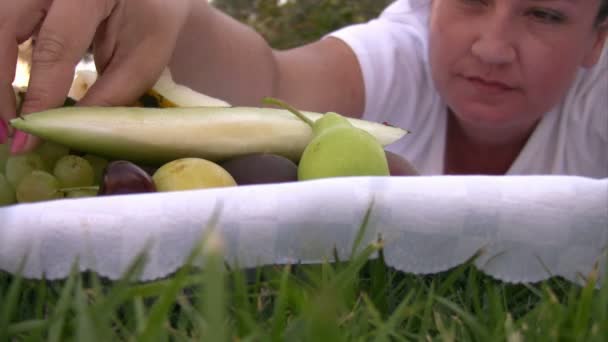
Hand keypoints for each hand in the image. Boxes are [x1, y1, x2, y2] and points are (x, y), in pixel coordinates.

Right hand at [0, 0, 191, 152]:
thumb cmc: (152, 21)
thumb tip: (66, 130)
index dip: (38, 95)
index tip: (27, 133)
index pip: (53, 48)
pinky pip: (3, 20)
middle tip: (7, 126)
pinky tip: (6, 86)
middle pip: (4, 24)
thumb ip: (109, 94)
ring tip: (6, 112)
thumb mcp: (143, 59)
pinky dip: (1, 54)